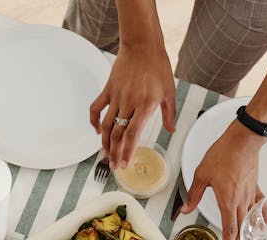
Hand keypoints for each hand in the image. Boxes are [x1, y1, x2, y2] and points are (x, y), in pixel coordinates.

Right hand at [90, 43, 175, 169]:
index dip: (127, 151)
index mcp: (146, 106)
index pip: (132, 134)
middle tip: (114, 166)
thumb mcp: (169, 91)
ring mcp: (116, 96)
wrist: (142, 46)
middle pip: (118, 134)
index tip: (124, 164)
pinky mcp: (108, 90)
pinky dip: (94, 121)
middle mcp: (129, 103)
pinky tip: (97, 131)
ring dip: (104, 142)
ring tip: (105, 155)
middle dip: (114, 153)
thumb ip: (169, 114)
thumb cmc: (158, 67)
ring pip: (106, 125)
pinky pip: (96, 108)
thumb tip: (171, 130)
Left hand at [182, 122, 266, 239]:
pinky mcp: (256, 187)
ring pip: (252, 220)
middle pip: (241, 228)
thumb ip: (193, 195)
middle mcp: (240, 201)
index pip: (228, 228)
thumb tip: (184, 209)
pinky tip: (264, 224)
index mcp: (226, 200)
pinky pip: (262, 206)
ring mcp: (250, 194)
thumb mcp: (201, 174)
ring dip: (251, 234)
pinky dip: (264, 217)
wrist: (242, 141)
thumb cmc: (223, 154)